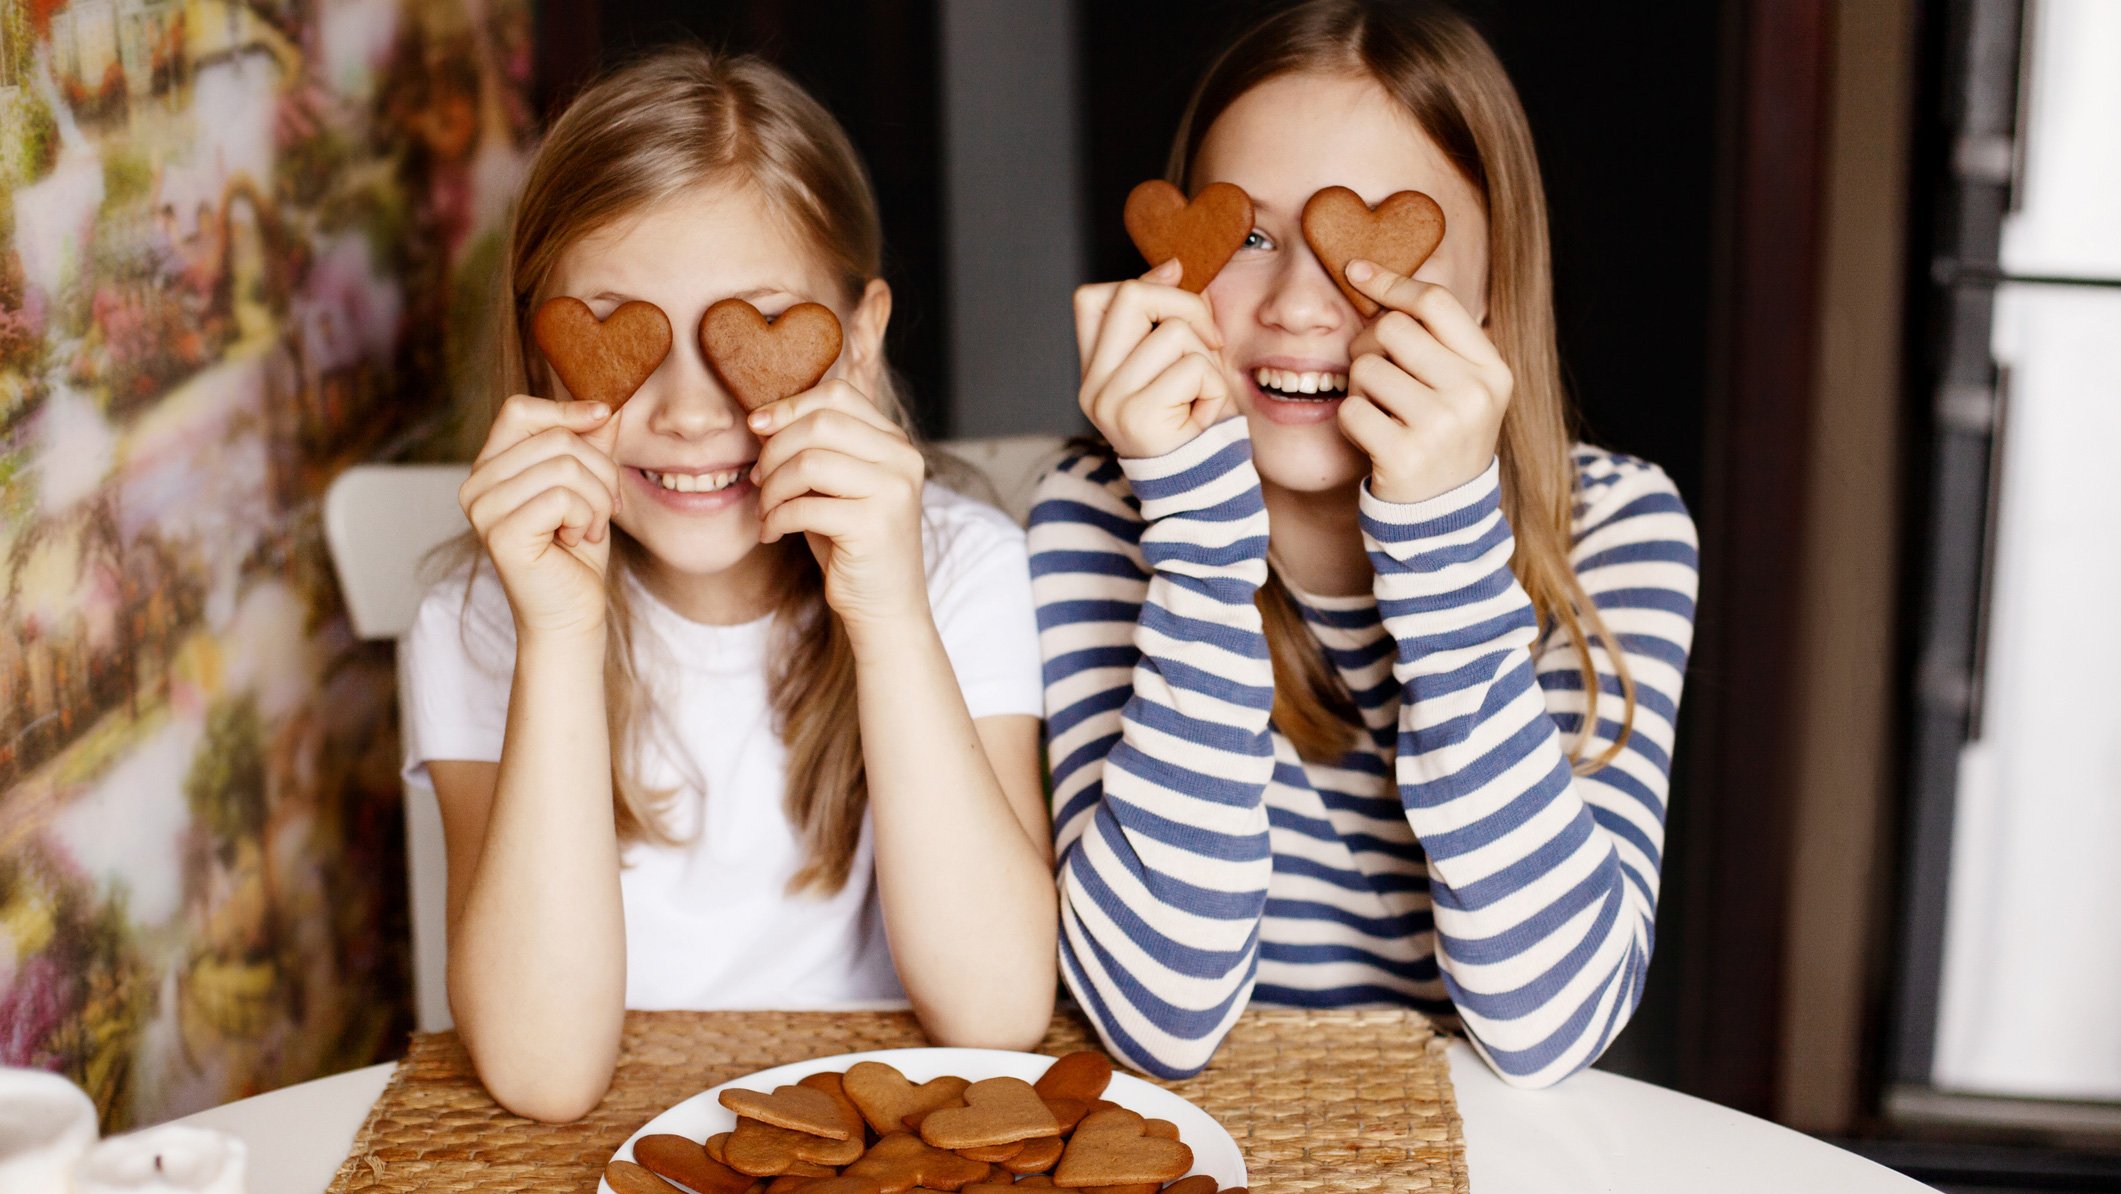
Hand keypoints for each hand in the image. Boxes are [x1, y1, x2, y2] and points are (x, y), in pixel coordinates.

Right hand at [458, 394, 618, 639]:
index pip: (519, 410)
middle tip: (605, 508)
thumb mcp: (588, 487)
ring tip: (589, 528)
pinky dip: (586, 517)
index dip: (566, 410)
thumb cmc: (577, 552)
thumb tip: (608, 403)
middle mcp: (476, 484)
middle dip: (601, 471)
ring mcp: (482, 509)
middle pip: (556, 438)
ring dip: (597, 499)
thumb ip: (591, 444)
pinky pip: (562, 497)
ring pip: (565, 466)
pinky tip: (577, 541)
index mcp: (490, 467)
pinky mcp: (500, 533)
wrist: (572, 614)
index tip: (605, 417)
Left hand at [747, 379, 927, 637]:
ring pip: (809, 462)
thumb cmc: (852, 544)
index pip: (837, 394)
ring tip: (765, 509)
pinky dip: (776, 518)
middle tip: (758, 479)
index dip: (788, 405)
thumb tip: (764, 418)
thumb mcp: (836, 486)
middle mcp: (902, 459)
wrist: (885, 606)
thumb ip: (816, 449)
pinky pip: (804, 506)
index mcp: (895, 441)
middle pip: (820, 422)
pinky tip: (772, 533)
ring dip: (772, 487)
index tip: (756, 428)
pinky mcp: (875, 525)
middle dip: (774, 449)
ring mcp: (893, 491)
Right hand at [1073, 258, 1232, 458]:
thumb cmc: (1191, 428)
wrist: (1199, 494)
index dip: (1139, 282)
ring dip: (1206, 358)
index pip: (1090, 299)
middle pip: (1130, 296)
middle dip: (1185, 305)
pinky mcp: (1138, 417)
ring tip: (1203, 392)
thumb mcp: (1174, 367)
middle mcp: (1092, 386)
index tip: (1177, 287)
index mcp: (1094, 372)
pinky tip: (1204, 414)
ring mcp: (1110, 402)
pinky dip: (1213, 387)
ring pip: (1173, 332)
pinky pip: (1192, 368)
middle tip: (1211, 339)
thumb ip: (1165, 321)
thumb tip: (1173, 265)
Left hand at [1336, 259, 1513, 503]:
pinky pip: (1351, 409)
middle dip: (1368, 346)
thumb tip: (1369, 274)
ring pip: (1367, 368)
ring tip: (1380, 411)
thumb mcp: (1460, 386)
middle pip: (1393, 329)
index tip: (1357, 272)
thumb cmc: (1441, 436)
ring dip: (1359, 388)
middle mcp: (1474, 394)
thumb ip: (1433, 338)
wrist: (1443, 516)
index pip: (1436, 302)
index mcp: (1492, 369)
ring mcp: (1442, 427)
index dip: (1392, 283)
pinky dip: (1350, 420)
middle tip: (1373, 373)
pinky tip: (1371, 437)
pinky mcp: (1405, 456)